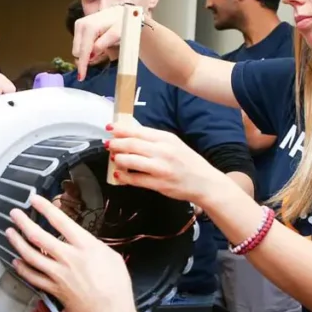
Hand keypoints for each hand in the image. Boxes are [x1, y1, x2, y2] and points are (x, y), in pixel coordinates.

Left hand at [6, 195, 139, 311]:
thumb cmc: (116, 286)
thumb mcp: (111, 256)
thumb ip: (93, 245)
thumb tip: (83, 240)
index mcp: (85, 246)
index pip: (60, 221)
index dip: (45, 208)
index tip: (35, 199)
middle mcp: (68, 258)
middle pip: (38, 237)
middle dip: (23, 222)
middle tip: (15, 214)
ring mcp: (58, 274)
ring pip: (30, 256)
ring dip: (17, 242)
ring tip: (10, 233)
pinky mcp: (54, 289)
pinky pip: (33, 277)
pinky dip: (22, 269)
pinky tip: (16, 261)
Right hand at [71, 6, 125, 80]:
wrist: (122, 12)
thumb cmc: (122, 23)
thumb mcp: (117, 34)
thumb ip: (103, 44)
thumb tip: (90, 55)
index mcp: (89, 27)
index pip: (83, 51)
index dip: (82, 65)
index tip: (82, 77)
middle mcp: (80, 25)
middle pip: (77, 51)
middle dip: (87, 58)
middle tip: (102, 55)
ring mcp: (78, 25)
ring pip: (77, 48)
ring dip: (87, 53)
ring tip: (102, 47)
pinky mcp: (79, 26)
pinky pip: (79, 44)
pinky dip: (87, 48)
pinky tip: (97, 43)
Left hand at [105, 120, 222, 204]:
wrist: (204, 182)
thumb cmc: (188, 162)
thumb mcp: (174, 144)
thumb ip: (154, 139)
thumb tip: (131, 135)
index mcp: (166, 138)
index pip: (138, 131)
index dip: (121, 129)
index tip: (109, 127)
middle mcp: (163, 151)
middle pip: (132, 144)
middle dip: (116, 143)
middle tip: (108, 144)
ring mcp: (160, 168)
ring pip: (130, 161)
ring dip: (118, 159)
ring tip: (114, 158)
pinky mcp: (158, 184)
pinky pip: (135, 179)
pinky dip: (124, 177)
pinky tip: (119, 175)